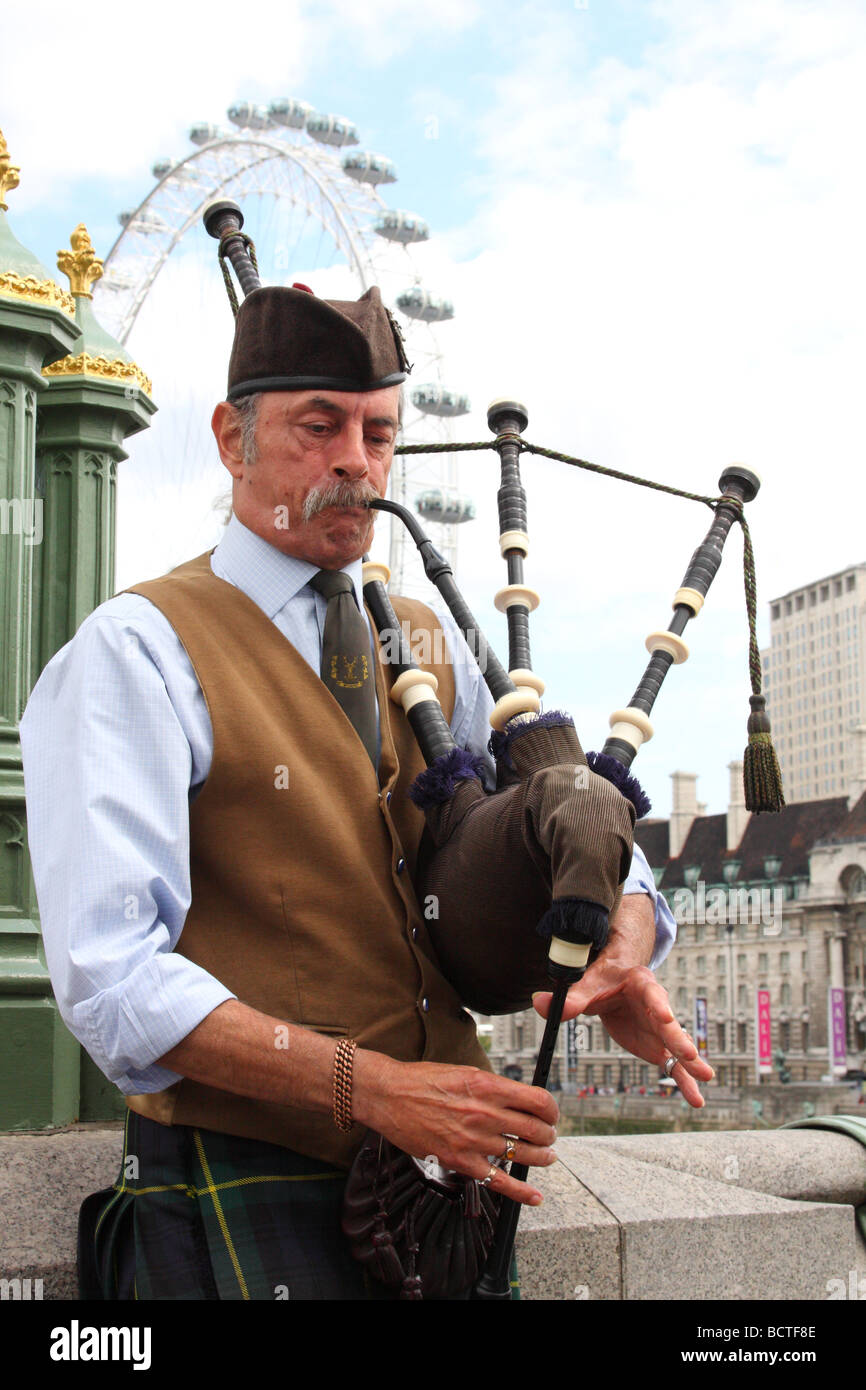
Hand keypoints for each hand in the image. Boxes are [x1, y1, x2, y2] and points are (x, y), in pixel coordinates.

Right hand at [352, 1050, 557, 1204]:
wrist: (389, 1095)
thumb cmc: (422, 1080)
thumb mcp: (465, 1071)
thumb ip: (492, 1087)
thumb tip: (517, 1098)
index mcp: (487, 1086)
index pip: (537, 1101)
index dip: (551, 1110)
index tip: (551, 1114)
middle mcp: (484, 1113)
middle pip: (535, 1129)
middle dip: (548, 1135)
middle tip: (549, 1136)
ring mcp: (472, 1140)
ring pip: (522, 1154)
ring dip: (540, 1157)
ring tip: (545, 1156)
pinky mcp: (459, 1161)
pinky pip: (498, 1181)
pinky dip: (520, 1192)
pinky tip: (534, 1195)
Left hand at [533, 958, 713, 1107]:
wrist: (615, 981)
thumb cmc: (602, 978)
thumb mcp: (587, 984)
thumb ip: (569, 997)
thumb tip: (539, 1003)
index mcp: (640, 983)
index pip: (651, 993)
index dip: (658, 1004)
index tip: (665, 1016)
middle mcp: (657, 1005)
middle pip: (669, 1022)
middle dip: (679, 1037)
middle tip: (691, 1054)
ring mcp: (660, 1028)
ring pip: (676, 1046)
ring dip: (689, 1062)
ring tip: (707, 1078)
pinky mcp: (657, 1046)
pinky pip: (673, 1066)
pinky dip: (684, 1081)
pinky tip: (696, 1099)